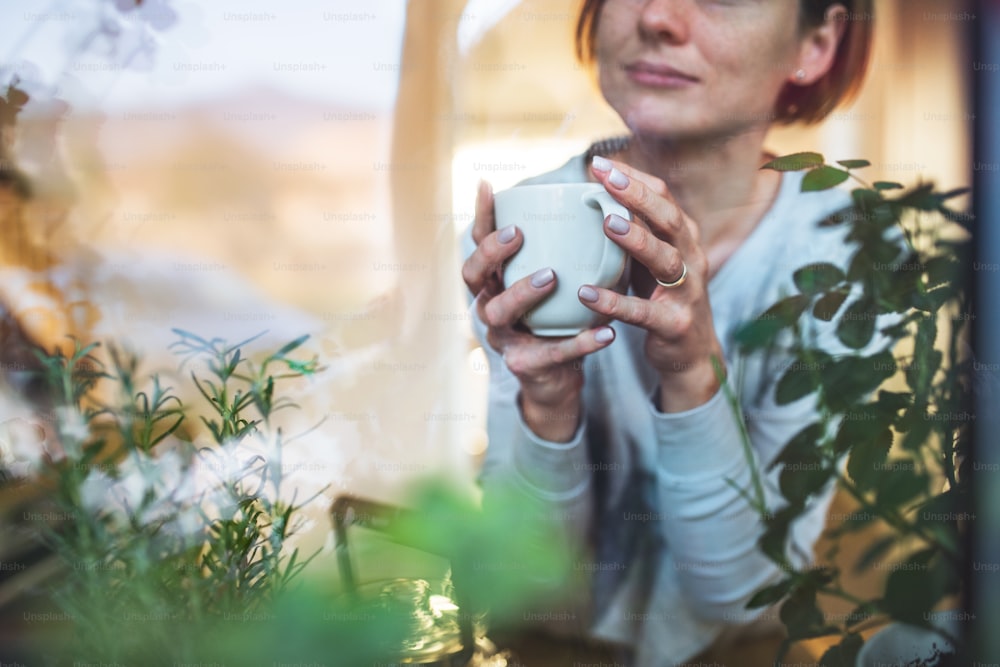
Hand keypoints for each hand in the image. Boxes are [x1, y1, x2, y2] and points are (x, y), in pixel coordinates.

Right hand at [461, 181, 615, 440]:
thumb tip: (596, 196)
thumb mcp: (552, 282)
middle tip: (519, 234)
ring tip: (552, 276)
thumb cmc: (555, 318)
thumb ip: (560, 249)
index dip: (479, 217)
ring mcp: (503, 337)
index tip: (488, 186)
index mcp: (494, 281)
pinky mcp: (525, 366)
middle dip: (492, 253)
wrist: (558, 378)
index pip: (477, 243)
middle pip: (473, 275)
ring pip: (499, 312)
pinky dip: (581, 343)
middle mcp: (488, 305)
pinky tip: (608, 332)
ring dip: (522, 291)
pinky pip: (552, 353)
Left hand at [583, 157, 725, 411]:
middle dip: (637, 195)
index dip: (634, 179)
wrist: (691, 355)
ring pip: (665, 259)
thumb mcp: (651, 261)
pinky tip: (586, 293)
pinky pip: (643, 311)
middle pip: (668, 219)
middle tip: (604, 178)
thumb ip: (633, 232)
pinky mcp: (675, 324)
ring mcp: (688, 292)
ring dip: (637, 239)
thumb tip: (592, 195)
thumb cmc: (662, 299)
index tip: (599, 163)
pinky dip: (615, 302)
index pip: (663, 198)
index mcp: (684, 238)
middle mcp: (692, 259)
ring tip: (606, 223)